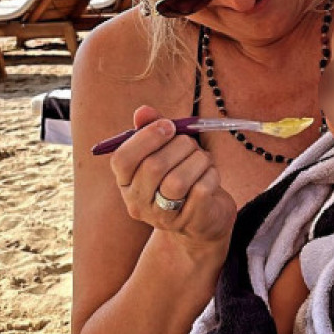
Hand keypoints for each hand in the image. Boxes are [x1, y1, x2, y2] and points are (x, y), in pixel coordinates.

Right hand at [109, 105, 235, 246]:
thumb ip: (152, 130)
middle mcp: (138, 203)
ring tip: (203, 159)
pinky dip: (211, 175)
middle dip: (179, 145)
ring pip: (177, 182)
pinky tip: (211, 175)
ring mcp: (163, 217)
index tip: (168, 125)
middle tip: (191, 143)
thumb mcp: (166, 151)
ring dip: (197, 160)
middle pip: (153, 167)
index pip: (122, 159)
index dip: (146, 137)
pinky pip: (201, 190)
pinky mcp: (190, 222)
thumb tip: (143, 111)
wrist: (204, 219)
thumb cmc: (182, 176)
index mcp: (126, 182)